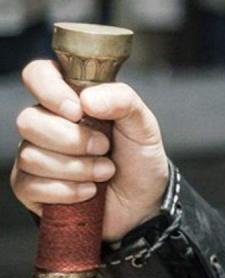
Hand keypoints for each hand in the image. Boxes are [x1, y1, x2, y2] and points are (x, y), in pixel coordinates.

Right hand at [10, 60, 169, 240]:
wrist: (143, 202)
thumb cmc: (138, 158)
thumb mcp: (143, 125)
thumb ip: (123, 101)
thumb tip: (88, 98)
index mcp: (72, 99)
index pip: (38, 75)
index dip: (49, 89)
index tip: (77, 110)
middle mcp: (48, 123)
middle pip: (28, 120)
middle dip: (72, 139)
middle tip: (103, 147)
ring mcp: (36, 155)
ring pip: (30, 155)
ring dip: (76, 168)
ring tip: (104, 171)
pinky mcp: (31, 187)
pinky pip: (30, 185)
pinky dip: (65, 190)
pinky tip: (89, 191)